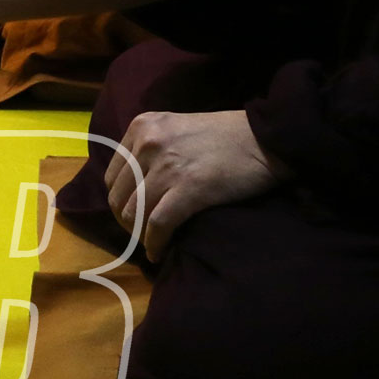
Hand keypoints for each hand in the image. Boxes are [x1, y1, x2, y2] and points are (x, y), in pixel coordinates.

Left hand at [102, 109, 278, 251]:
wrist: (266, 138)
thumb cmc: (226, 136)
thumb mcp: (176, 128)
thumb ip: (151, 149)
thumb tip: (133, 187)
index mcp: (142, 126)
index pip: (112, 176)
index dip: (120, 202)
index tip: (133, 216)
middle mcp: (147, 143)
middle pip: (118, 197)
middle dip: (127, 223)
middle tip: (143, 235)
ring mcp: (167, 165)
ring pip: (133, 214)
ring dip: (140, 236)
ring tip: (153, 244)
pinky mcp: (189, 188)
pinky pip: (158, 225)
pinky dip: (155, 243)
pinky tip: (159, 252)